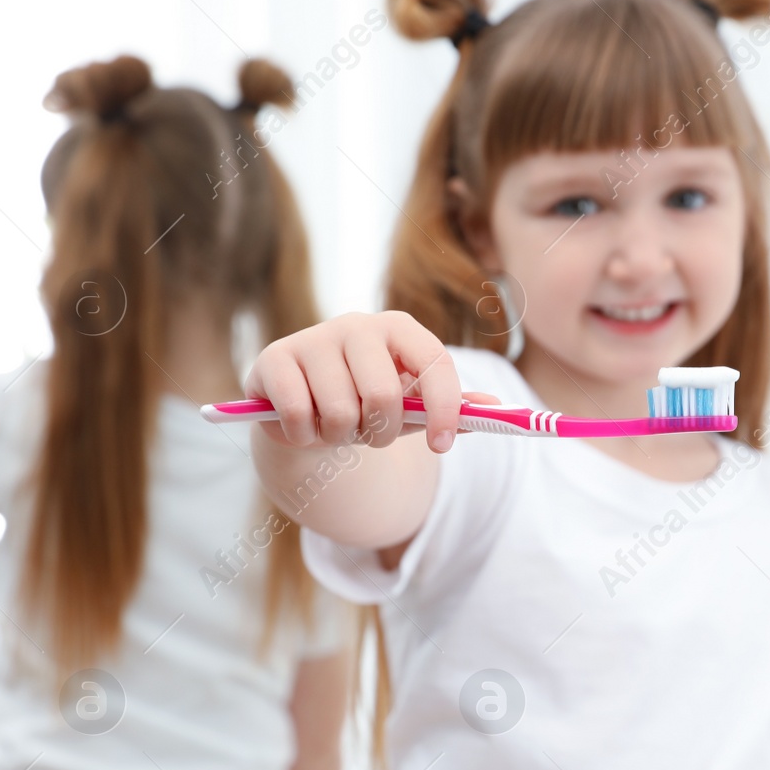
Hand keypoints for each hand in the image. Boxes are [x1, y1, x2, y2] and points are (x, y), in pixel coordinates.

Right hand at [245, 311, 465, 452]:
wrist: (306, 411)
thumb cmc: (367, 405)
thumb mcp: (413, 408)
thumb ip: (454, 409)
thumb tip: (495, 407)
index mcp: (399, 329)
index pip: (435, 361)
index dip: (445, 407)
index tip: (443, 445)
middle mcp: (357, 324)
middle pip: (383, 395)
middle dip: (380, 433)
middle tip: (370, 434)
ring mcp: (312, 337)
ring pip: (339, 412)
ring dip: (340, 437)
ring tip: (334, 426)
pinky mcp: (274, 358)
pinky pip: (298, 415)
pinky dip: (305, 436)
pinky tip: (304, 425)